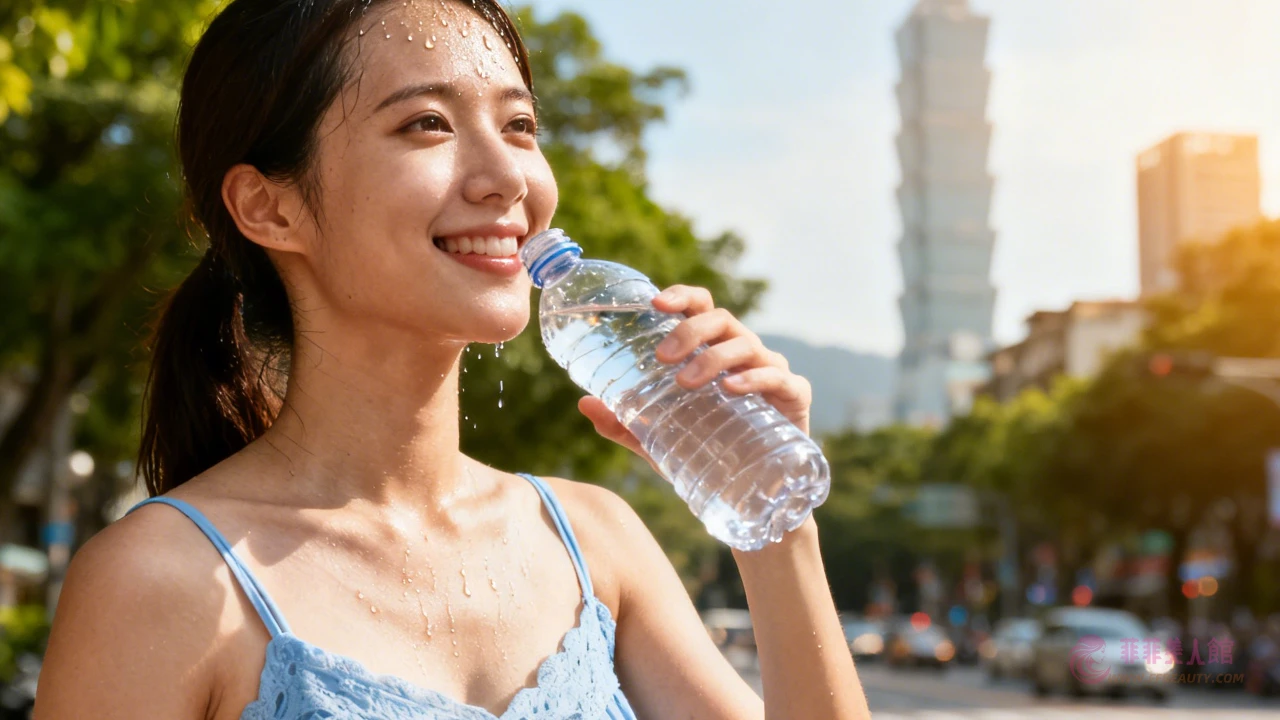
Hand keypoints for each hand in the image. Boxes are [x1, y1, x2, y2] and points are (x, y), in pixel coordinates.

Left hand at [579, 284, 813, 461]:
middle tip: (662, 357)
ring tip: (686, 382)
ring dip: (713, 357)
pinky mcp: (794, 395)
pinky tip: (733, 388)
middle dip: (689, 331)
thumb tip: (583, 404)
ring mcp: (771, 369)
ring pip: (745, 343)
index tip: (655, 304)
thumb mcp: (659, 438)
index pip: (700, 307)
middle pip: (720, 319)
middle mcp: (742, 351)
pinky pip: (778, 376)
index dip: (681, 296)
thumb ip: (624, 422)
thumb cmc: (709, 452)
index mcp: (712, 349)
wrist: (753, 493)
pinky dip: (755, 377)